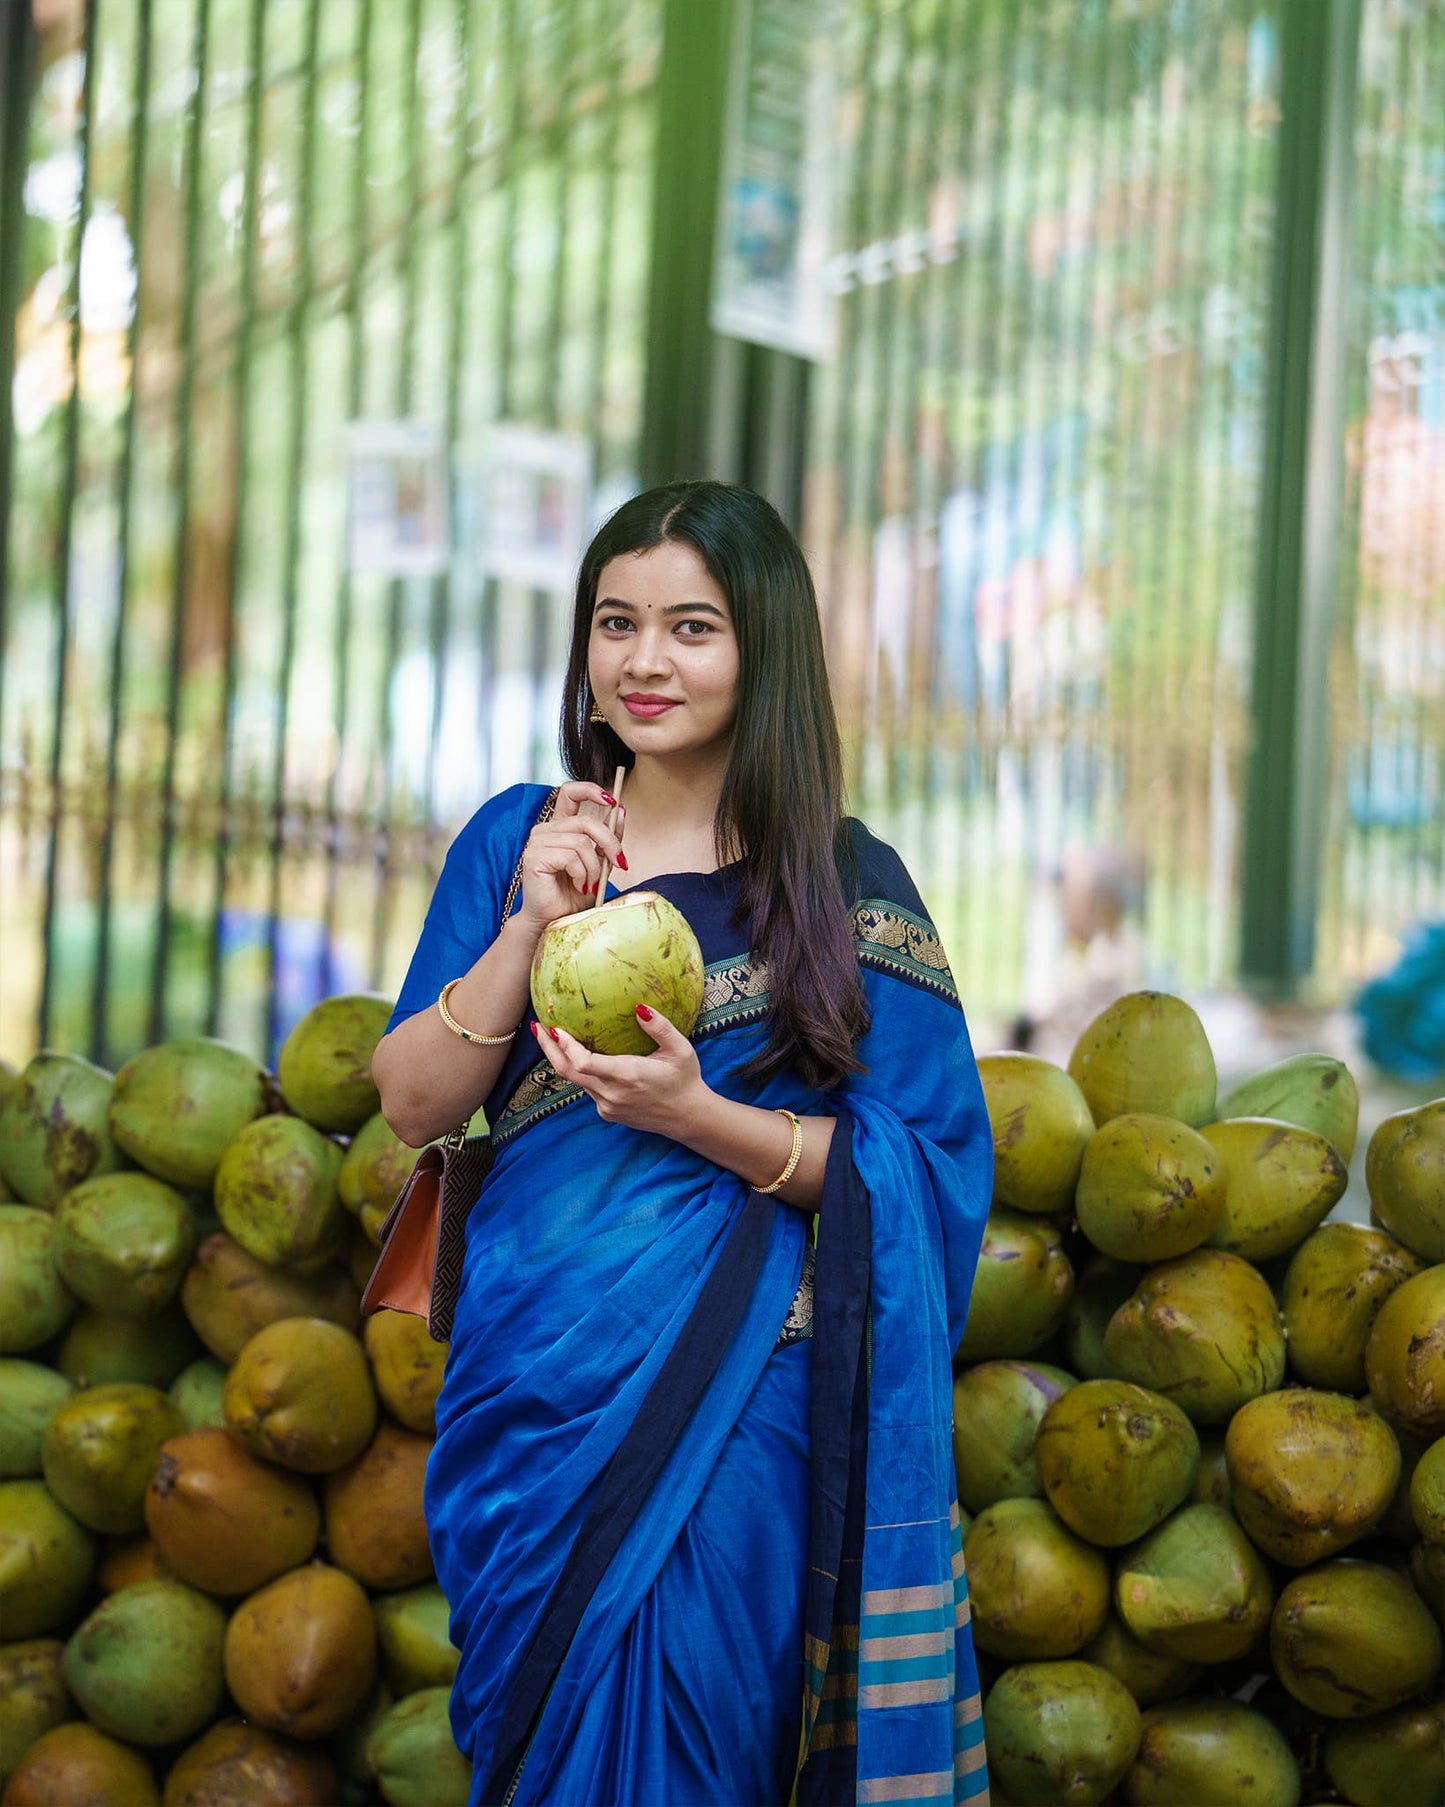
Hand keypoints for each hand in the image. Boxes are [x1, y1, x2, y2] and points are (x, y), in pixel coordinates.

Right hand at [515, 781, 626, 935]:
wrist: (555, 920)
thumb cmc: (573, 894)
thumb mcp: (599, 862)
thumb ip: (608, 838)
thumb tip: (621, 811)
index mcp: (560, 827)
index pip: (570, 792)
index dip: (591, 790)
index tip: (612, 801)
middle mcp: (546, 830)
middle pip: (586, 822)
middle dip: (610, 843)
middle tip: (619, 864)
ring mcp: (537, 842)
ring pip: (581, 843)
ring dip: (594, 867)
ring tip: (590, 883)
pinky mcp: (534, 857)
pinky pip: (571, 857)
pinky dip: (582, 874)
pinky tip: (578, 885)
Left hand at [529, 1005, 705, 1137]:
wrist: (688, 1117)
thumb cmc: (685, 1080)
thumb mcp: (680, 1050)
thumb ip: (660, 1028)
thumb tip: (639, 1007)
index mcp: (628, 1076)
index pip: (584, 1064)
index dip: (565, 1047)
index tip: (554, 1028)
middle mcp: (612, 1094)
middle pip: (568, 1073)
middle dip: (549, 1049)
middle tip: (537, 1027)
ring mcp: (608, 1106)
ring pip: (576, 1082)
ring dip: (562, 1059)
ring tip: (553, 1036)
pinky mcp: (608, 1112)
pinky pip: (588, 1089)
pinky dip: (580, 1072)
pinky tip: (579, 1056)